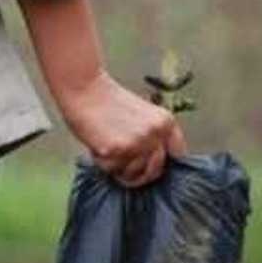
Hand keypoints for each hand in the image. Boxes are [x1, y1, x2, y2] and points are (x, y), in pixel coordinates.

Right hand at [57, 71, 186, 186]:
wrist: (84, 89)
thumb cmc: (106, 101)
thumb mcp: (142, 114)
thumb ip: (152, 134)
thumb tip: (151, 160)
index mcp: (166, 122)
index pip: (177, 155)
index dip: (163, 164)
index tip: (151, 167)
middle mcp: (155, 134)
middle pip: (155, 170)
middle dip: (139, 173)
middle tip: (124, 167)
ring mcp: (137, 143)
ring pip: (133, 173)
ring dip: (119, 168)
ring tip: (108, 152)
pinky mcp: (116, 150)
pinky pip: (112, 169)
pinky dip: (102, 163)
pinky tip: (97, 148)